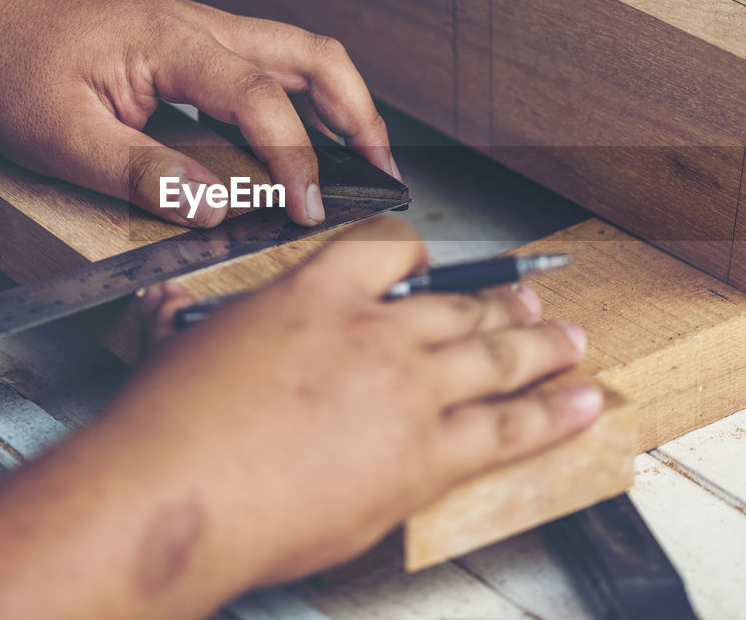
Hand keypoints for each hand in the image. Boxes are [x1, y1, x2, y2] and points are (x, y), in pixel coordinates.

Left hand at [0, 0, 397, 226]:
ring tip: (362, 161)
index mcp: (171, 41)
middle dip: (358, 115)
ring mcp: (198, 29)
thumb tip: (217, 208)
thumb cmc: (6, 64)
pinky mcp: (189, 43)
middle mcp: (199, 25)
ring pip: (297, 54)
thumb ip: (141, 173)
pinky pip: (266, 65)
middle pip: (310, 54)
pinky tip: (300, 143)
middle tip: (381, 174)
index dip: (294, 159)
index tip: (307, 211)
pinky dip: (300, 103)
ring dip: (338, 104)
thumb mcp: (57, 135)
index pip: (260, 98)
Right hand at [131, 217, 601, 590]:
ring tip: (570, 342)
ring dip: (542, 348)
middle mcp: (373, 330)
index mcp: (314, 293)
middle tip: (530, 306)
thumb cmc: (166, 429)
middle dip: (502, 304)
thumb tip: (166, 302)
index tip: (434, 268)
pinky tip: (579, 405)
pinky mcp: (425, 454)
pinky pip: (508, 427)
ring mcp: (407, 390)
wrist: (176, 494)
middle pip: (458, 304)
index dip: (421, 258)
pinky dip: (553, 415)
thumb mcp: (177, 344)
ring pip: (495, 355)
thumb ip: (193, 317)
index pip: (389, 252)